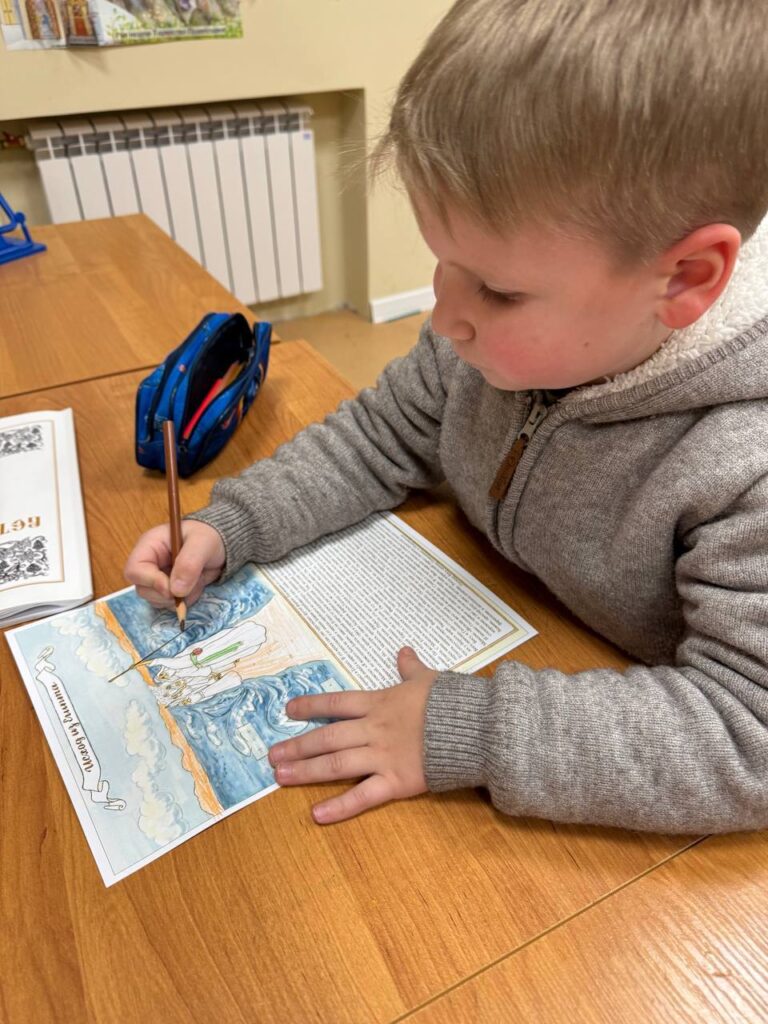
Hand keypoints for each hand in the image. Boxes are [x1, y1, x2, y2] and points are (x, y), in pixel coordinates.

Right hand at [124, 520, 225, 609]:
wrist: (220, 545)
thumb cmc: (208, 536)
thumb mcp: (202, 543)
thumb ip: (189, 563)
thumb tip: (175, 590)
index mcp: (150, 546)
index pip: (134, 570)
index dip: (151, 582)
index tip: (172, 588)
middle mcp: (149, 563)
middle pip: (142, 589)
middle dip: (166, 594)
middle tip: (188, 587)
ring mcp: (158, 578)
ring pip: (156, 600)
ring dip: (178, 598)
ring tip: (196, 580)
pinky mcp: (168, 590)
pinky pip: (170, 604)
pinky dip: (185, 601)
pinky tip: (196, 586)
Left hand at [268, 647, 437, 823]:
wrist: (474, 727)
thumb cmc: (451, 702)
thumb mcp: (428, 679)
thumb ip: (411, 668)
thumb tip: (404, 652)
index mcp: (380, 703)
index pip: (337, 703)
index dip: (311, 705)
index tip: (289, 710)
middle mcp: (374, 729)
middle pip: (327, 737)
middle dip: (298, 746)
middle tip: (272, 755)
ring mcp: (382, 757)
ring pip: (336, 764)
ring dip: (306, 771)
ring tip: (281, 777)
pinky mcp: (396, 781)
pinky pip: (363, 796)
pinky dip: (339, 807)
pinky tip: (316, 814)